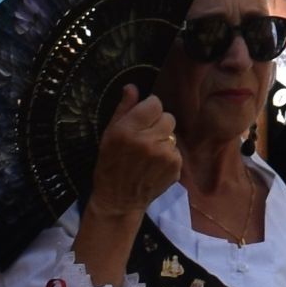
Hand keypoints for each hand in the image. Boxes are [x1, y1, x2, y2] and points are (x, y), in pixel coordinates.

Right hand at [85, 84, 181, 219]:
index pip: (155, 103)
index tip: (142, 118)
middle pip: (167, 117)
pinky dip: (168, 156)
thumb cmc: (110, 164)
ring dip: (163, 141)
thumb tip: (132, 87)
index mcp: (128, 130)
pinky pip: (176, 151)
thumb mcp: (109, 134)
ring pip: (172, 135)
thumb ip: (123, 109)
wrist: (119, 199)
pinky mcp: (175, 168)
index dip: (149, 109)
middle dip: (158, 124)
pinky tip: (155, 165)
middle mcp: (148, 141)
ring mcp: (164, 155)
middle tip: (145, 137)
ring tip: (149, 154)